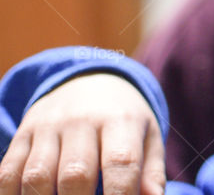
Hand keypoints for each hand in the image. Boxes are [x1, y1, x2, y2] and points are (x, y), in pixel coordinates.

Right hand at [0, 72, 165, 194]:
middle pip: (75, 173)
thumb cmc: (124, 119)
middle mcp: (83, 120)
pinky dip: (12, 194)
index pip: (121, 163)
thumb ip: (151, 172)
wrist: (90, 80)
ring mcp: (49, 126)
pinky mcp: (24, 133)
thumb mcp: (148, 136)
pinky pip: (8, 171)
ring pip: (37, 175)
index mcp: (121, 120)